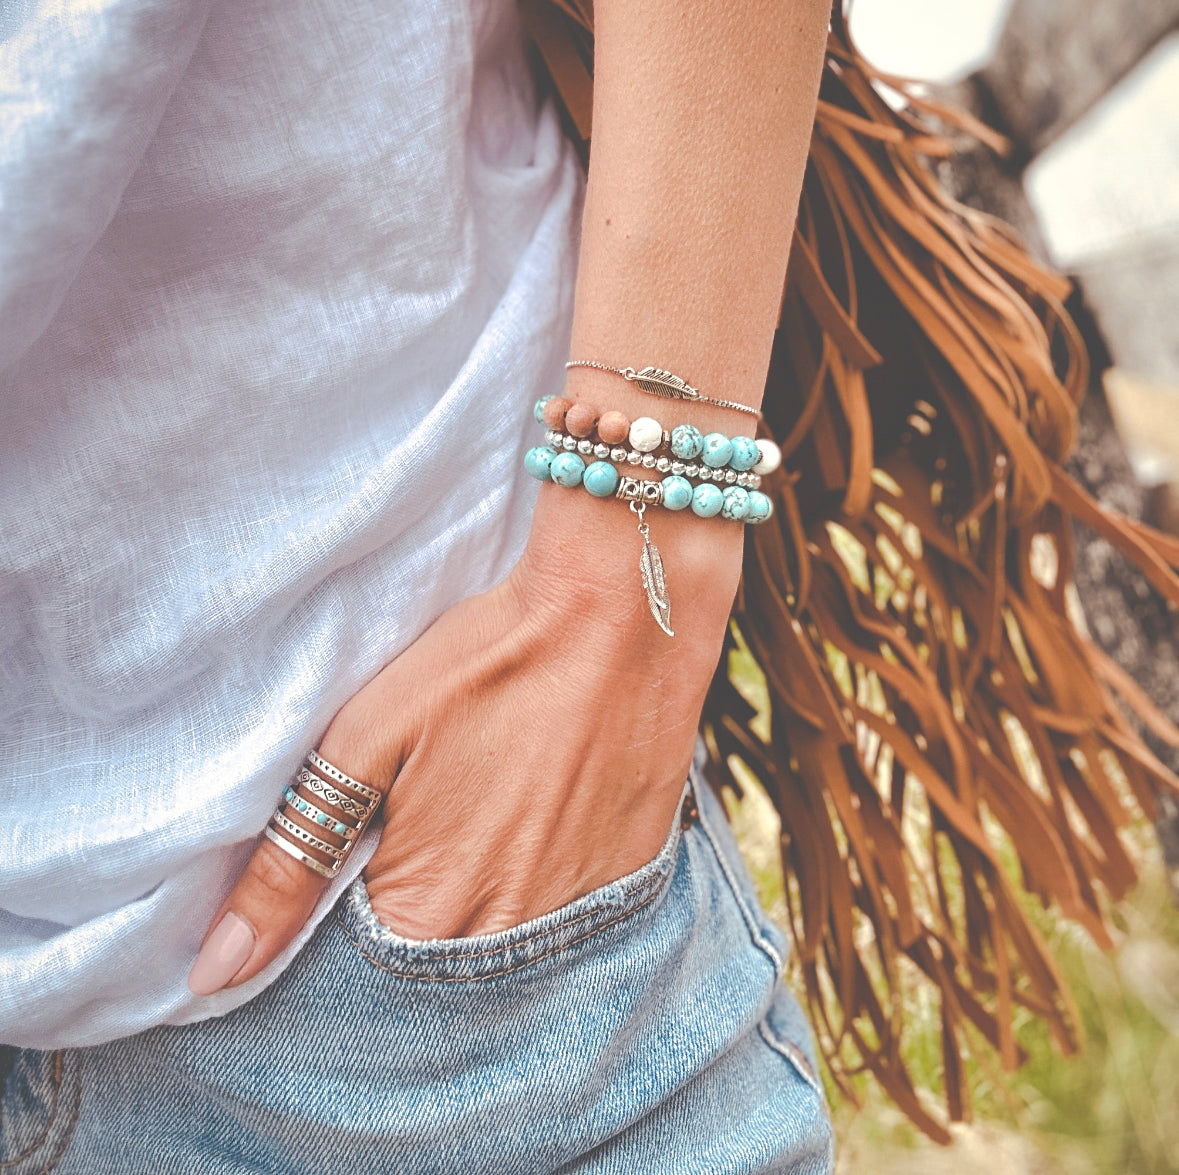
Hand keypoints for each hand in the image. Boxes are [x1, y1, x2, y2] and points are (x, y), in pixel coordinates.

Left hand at [187, 485, 742, 994]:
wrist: (622, 612)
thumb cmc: (487, 664)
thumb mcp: (367, 743)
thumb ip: (291, 862)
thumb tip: (219, 967)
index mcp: (430, 911)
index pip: (358, 968)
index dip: (349, 907)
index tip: (369, 846)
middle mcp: (511, 937)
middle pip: (436, 959)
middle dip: (417, 905)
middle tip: (432, 815)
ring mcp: (582, 915)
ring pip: (504, 942)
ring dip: (483, 895)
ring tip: (488, 808)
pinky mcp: (631, 880)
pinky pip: (569, 917)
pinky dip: (543, 878)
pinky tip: (540, 812)